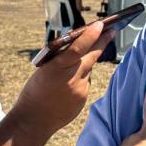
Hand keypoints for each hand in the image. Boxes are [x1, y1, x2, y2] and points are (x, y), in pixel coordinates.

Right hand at [15, 21, 111, 135]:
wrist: (33, 121)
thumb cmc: (35, 91)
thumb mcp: (44, 70)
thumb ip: (61, 59)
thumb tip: (79, 46)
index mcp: (56, 68)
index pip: (78, 48)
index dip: (91, 35)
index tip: (101, 24)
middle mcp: (71, 78)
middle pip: (92, 56)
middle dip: (102, 42)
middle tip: (111, 30)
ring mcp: (79, 90)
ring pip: (87, 69)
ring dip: (84, 64)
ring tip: (68, 69)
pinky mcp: (83, 99)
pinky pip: (85, 83)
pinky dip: (79, 80)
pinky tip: (67, 87)